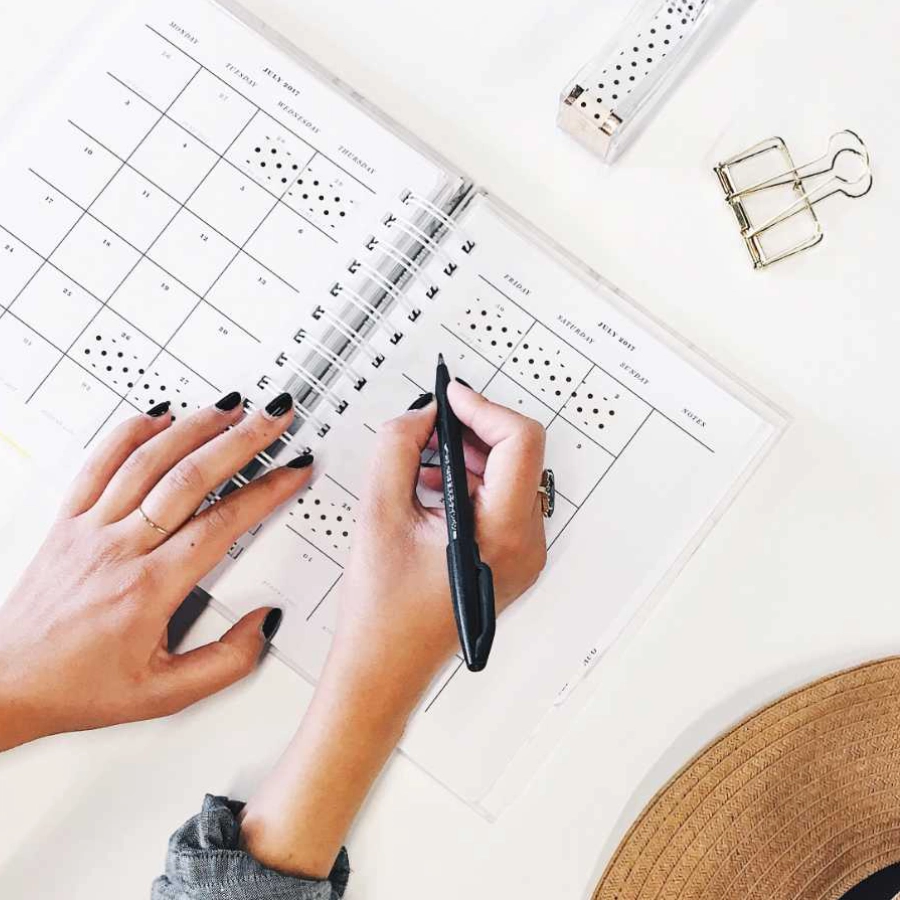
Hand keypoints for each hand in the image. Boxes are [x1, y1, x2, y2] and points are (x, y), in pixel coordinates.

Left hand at [0, 392, 312, 750]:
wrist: (5, 684)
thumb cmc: (77, 687)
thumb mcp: (164, 695)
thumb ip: (226, 663)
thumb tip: (264, 624)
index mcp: (149, 589)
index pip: (222, 523)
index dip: (266, 491)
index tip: (292, 471)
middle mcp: (119, 549)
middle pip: (190, 478)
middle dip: (241, 440)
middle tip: (273, 418)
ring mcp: (90, 529)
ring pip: (148, 460)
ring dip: (195, 427)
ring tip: (230, 407)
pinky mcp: (67, 521)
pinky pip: (98, 462)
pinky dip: (130, 431)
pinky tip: (158, 417)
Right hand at [239, 384, 546, 877]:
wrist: (384, 668)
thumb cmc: (382, 613)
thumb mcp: (379, 514)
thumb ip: (398, 447)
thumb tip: (421, 414)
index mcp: (503, 534)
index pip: (520, 441)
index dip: (482, 408)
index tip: (450, 397)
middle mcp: (526, 545)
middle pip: (519, 454)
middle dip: (472, 430)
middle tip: (430, 423)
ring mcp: (522, 554)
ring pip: (510, 475)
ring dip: (468, 454)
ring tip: (422, 459)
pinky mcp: (509, 557)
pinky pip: (500, 500)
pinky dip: (469, 481)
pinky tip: (431, 486)